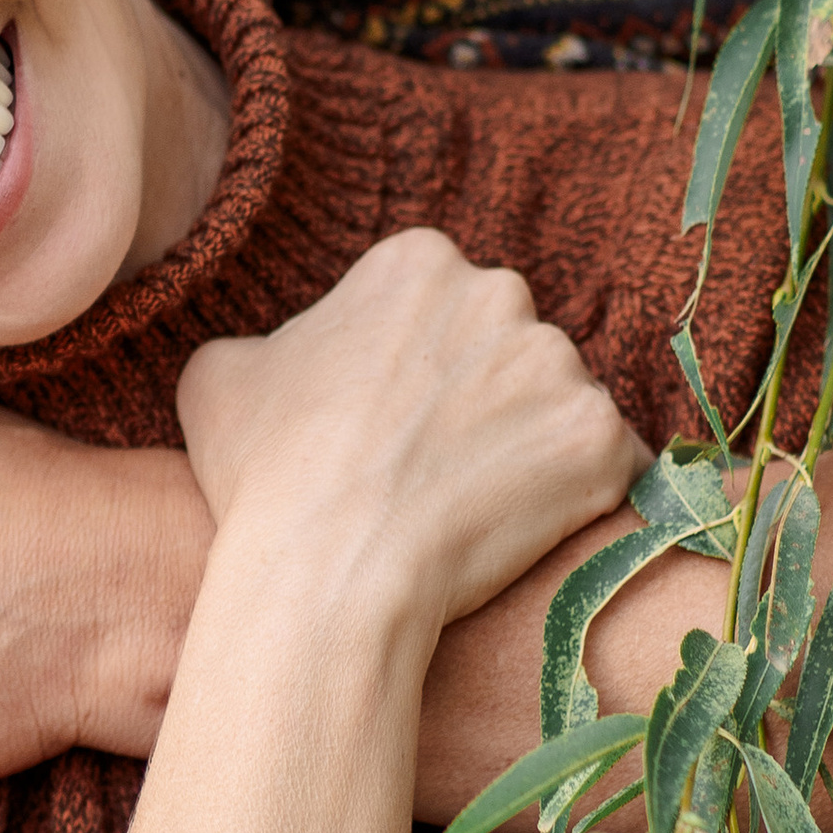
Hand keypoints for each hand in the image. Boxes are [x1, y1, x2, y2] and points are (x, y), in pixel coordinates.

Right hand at [175, 230, 649, 629]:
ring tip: (474, 510)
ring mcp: (561, 365)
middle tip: (435, 468)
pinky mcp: (601, 440)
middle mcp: (501, 291)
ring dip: (529, 447)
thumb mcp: (220, 376)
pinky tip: (529, 532)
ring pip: (558, 403)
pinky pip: (612, 464)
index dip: (413, 369)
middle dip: (482, 398)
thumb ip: (269, 343)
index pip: (437, 306)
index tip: (390, 424)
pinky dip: (582, 497)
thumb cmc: (265, 476)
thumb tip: (281, 358)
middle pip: (506, 344)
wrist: (328, 571)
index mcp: (417, 262)